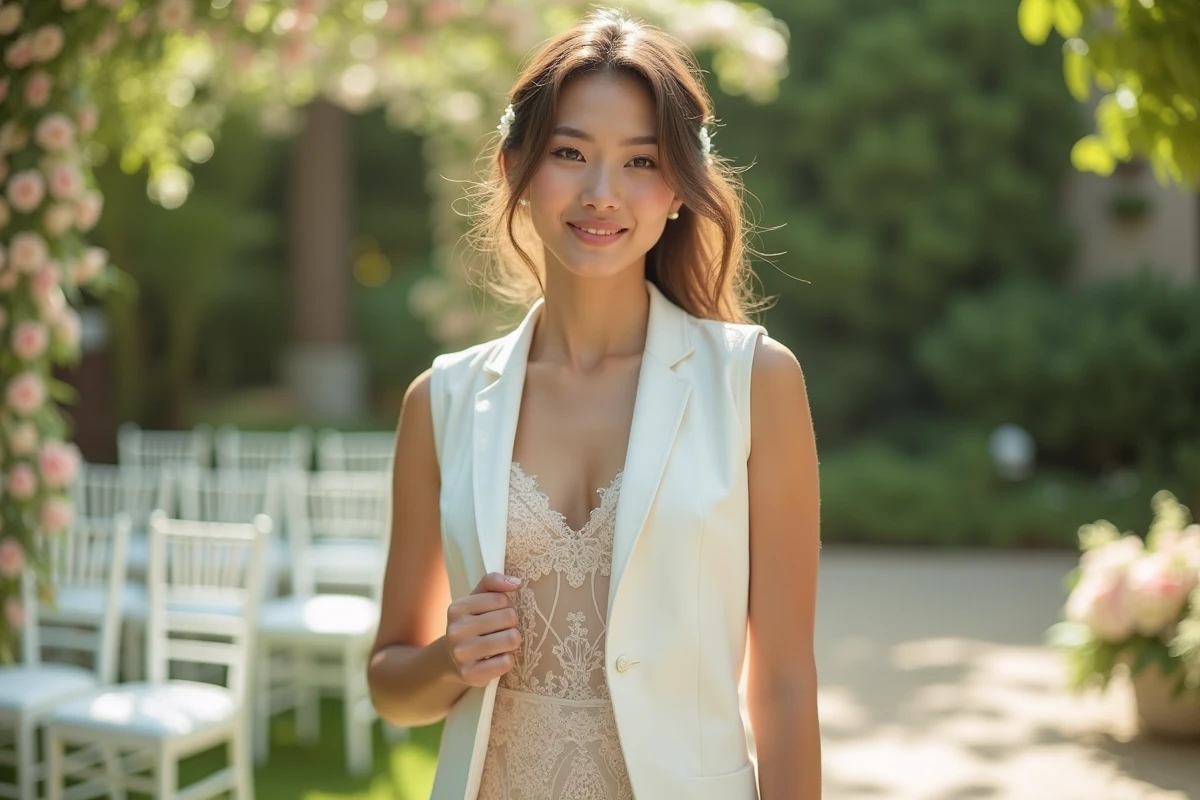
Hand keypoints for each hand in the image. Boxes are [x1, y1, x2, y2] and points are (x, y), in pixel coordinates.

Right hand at [444, 572, 522, 686]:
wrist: (452, 659)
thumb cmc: (471, 624)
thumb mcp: (477, 599)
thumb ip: (493, 583)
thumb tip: (517, 582)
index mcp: (457, 608)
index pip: (501, 599)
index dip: (506, 606)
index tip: (496, 613)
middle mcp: (456, 631)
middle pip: (509, 618)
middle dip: (511, 623)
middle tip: (500, 630)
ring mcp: (461, 654)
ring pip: (511, 639)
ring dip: (512, 641)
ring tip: (500, 643)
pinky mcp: (470, 674)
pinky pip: (507, 662)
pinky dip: (508, 659)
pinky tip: (496, 658)